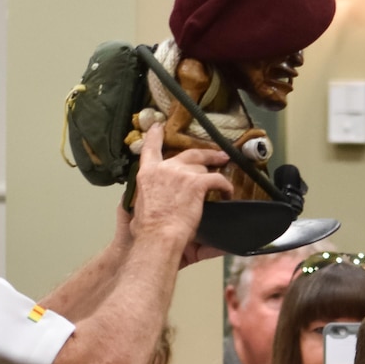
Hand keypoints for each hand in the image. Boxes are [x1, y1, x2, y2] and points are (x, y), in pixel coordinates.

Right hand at [127, 125, 231, 247]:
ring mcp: (181, 174)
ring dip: (214, 174)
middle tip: (217, 155)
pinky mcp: (197, 183)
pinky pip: (218, 179)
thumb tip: (143, 207)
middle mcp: (164, 168)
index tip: (158, 127)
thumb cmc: (147, 231)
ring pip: (204, 167)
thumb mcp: (136, 210)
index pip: (151, 148)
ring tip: (222, 182)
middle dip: (205, 154)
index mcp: (147, 174)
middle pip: (189, 154)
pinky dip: (225, 187)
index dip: (155, 136)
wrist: (158, 236)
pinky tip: (227, 194)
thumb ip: (143, 201)